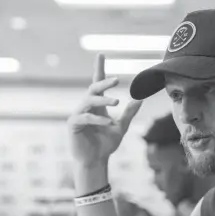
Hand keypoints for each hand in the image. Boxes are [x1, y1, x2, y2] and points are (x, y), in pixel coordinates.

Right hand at [67, 54, 142, 168]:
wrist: (96, 161)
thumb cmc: (106, 144)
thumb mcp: (121, 127)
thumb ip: (129, 113)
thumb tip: (140, 99)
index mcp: (98, 105)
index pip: (97, 83)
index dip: (99, 69)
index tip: (101, 54)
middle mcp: (87, 107)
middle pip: (93, 88)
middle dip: (103, 82)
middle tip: (117, 79)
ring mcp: (79, 115)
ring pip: (89, 100)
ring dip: (103, 100)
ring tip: (117, 101)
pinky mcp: (73, 125)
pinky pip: (85, 117)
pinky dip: (98, 118)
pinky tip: (108, 122)